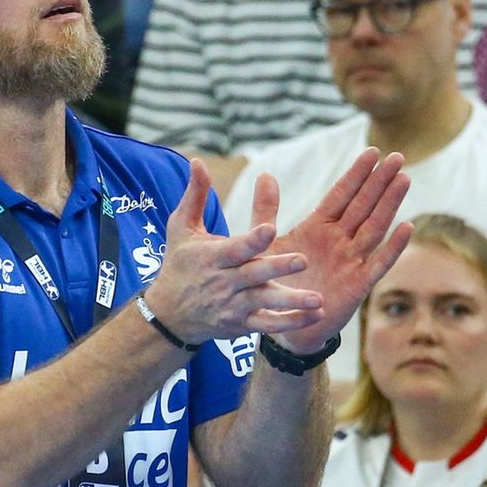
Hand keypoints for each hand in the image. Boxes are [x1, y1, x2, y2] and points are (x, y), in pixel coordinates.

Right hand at [144, 159, 324, 343]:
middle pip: (253, 274)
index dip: (252, 240)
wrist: (168, 315)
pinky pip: (267, 325)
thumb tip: (197, 161)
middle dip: (277, 268)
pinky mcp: (241, 325)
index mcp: (212, 257)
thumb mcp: (181, 228)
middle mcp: (223, 282)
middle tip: (303, 260)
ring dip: (291, 301)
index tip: (270, 229)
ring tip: (317, 300)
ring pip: (264, 302)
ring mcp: (233, 306)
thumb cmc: (178, 264)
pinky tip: (314, 317)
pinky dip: (290, 323)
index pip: (235, 248)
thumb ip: (195, 195)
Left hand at [260, 147, 411, 353]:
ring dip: (390, 204)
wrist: (279, 321)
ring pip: (375, 227)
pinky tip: (407, 227)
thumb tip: (265, 174)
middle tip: (397, 156)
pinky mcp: (358, 284)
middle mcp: (338, 240)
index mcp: (317, 227)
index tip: (373, 151)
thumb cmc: (273, 282)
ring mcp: (350, 261)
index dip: (356, 174)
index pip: (341, 195)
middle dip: (380, 181)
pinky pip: (378, 263)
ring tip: (403, 179)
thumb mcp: (264, 244)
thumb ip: (266, 211)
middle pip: (363, 205)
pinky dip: (393, 247)